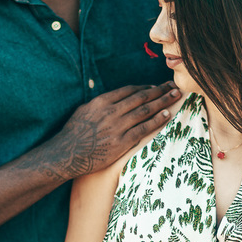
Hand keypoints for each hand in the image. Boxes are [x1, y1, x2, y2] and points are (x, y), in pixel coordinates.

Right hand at [51, 83, 178, 177]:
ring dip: (162, 102)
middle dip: (160, 91)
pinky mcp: (122, 142)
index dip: (145, 87)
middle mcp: (111, 111)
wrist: (67, 154)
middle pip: (141, 97)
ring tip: (174, 96)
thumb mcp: (83, 111)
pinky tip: (166, 115)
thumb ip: (99, 104)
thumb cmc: (73, 134)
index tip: (156, 87)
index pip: (129, 90)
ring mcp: (117, 126)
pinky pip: (143, 128)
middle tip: (173, 86)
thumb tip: (111, 99)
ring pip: (145, 110)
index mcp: (102, 101)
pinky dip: (156, 120)